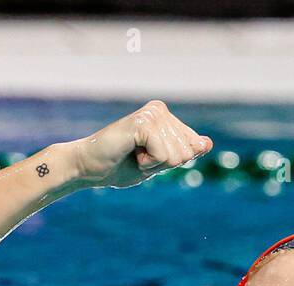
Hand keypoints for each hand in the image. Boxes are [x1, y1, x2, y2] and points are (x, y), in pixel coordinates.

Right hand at [68, 100, 211, 189]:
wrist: (86, 167)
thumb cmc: (117, 167)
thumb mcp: (157, 164)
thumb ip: (181, 154)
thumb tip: (207, 144)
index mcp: (166, 117)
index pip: (192, 147)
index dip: (170, 163)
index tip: (144, 158)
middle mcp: (161, 110)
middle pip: (187, 152)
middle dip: (162, 165)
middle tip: (136, 157)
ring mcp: (153, 114)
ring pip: (177, 156)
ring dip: (153, 165)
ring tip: (131, 155)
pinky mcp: (145, 123)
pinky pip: (164, 156)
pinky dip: (147, 164)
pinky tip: (130, 153)